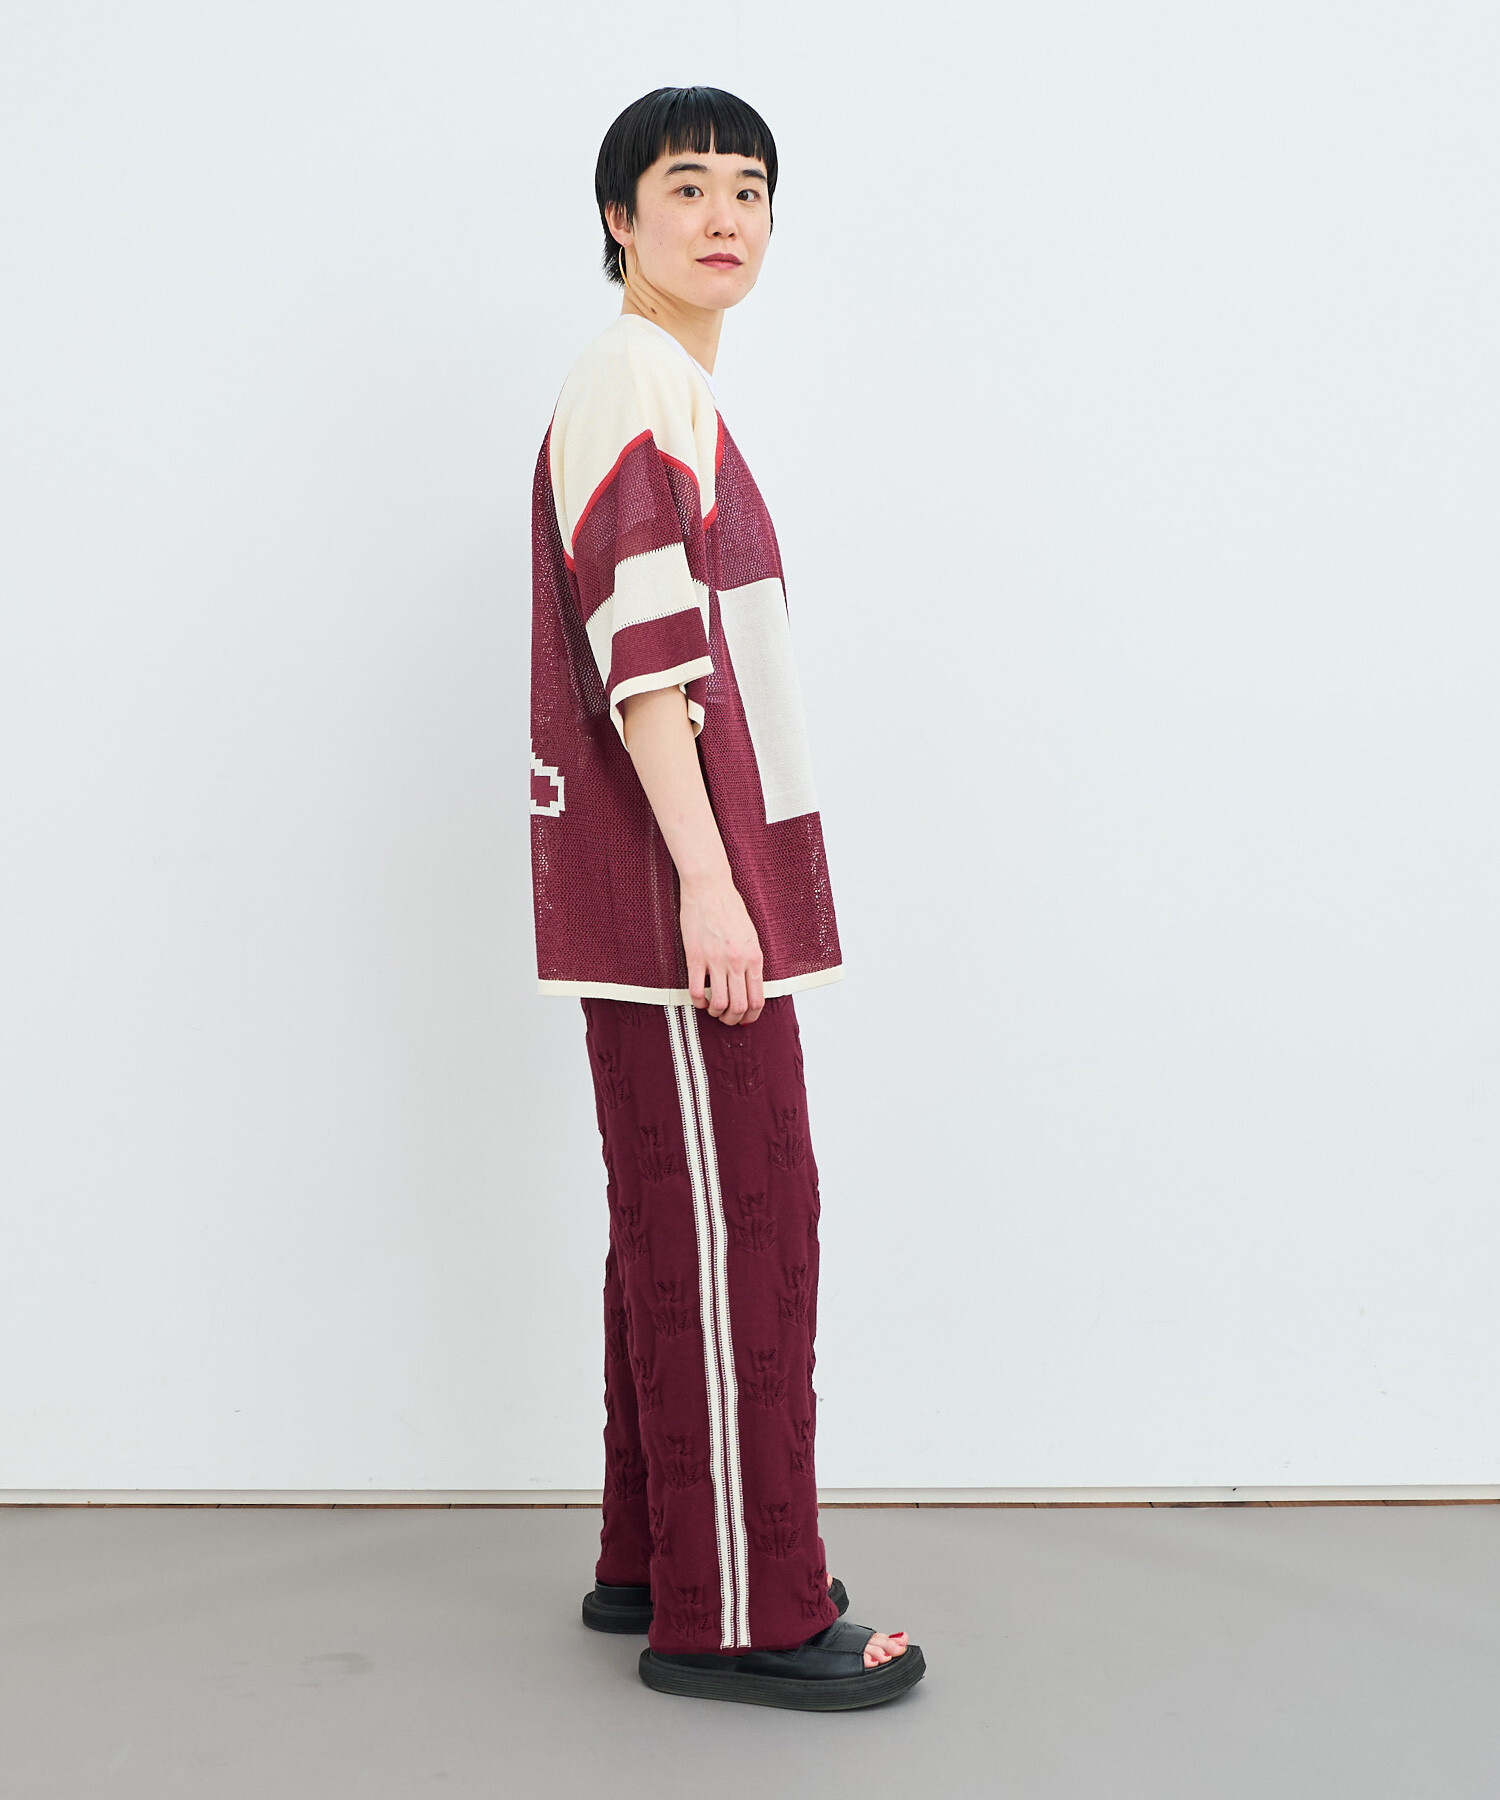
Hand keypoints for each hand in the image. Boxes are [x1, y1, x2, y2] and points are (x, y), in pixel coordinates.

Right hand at [680, 877, 764, 1024]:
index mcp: (754, 957)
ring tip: (712, 1008)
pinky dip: (698, 1001)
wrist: (709, 888)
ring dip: (715, 1012)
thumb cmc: (730, 909)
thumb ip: (751, 961)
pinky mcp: (695, 957)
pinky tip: (698, 998)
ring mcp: (716, 960)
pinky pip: (696, 990)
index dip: (751, 1016)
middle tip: (726, 1018)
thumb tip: (750, 986)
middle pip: (738, 1006)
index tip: (744, 1019)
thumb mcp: (751, 936)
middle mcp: (737, 962)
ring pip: (719, 1003)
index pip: (757, 999)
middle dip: (732, 1019)